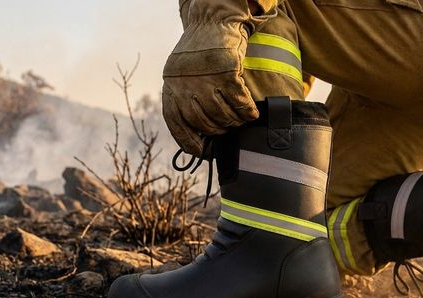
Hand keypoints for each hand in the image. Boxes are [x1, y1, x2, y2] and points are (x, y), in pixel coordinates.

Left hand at [162, 2, 260, 155]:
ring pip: (223, 115)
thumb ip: (186, 99)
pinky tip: (252, 112)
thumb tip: (200, 135)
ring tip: (241, 120)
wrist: (213, 21)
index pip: (177, 125)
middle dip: (219, 130)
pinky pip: (240, 101)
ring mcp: (205, 79)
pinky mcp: (226, 72)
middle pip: (204, 123)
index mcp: (170, 87)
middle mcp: (184, 84)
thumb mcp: (182, 75)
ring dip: (235, 121)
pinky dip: (247, 110)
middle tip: (228, 129)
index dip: (190, 143)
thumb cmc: (200, 53)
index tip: (203, 152)